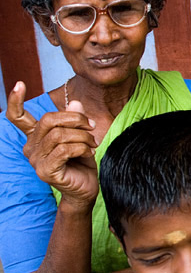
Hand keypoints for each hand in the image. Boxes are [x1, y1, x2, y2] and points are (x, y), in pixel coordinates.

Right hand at [6, 81, 98, 207]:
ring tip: (92, 142)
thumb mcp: (80, 136)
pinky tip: (89, 152)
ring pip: (59, 135)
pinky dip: (81, 147)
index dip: (16, 100)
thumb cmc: (81, 162)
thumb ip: (75, 120)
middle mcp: (31, 147)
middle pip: (49, 120)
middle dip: (75, 119)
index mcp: (36, 137)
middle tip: (92, 126)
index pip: (18, 117)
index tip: (19, 84)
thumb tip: (74, 102)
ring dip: (82, 135)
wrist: (85, 189)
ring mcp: (36, 160)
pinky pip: (64, 150)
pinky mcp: (46, 171)